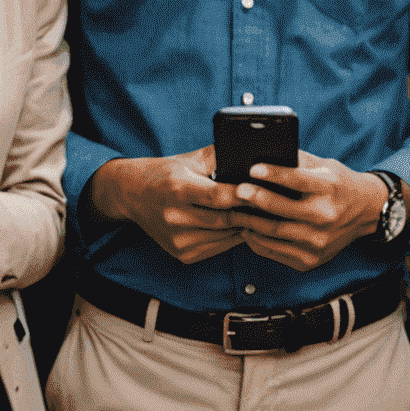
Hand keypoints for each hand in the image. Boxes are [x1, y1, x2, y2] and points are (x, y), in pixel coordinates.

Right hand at [89, 147, 258, 264]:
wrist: (132, 195)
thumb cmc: (166, 173)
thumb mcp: (190, 159)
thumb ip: (219, 157)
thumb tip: (252, 156)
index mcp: (178, 188)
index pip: (218, 196)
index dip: (244, 195)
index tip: (266, 190)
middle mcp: (175, 217)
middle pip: (224, 219)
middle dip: (252, 212)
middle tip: (277, 204)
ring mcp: (178, 240)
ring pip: (224, 236)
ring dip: (247, 227)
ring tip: (268, 215)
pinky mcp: (182, 254)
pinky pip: (217, 246)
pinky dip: (233, 237)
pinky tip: (247, 226)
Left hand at [235, 152, 389, 272]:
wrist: (366, 213)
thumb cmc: (340, 185)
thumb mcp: (326, 166)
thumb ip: (298, 161)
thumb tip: (266, 153)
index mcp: (330, 188)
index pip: (297, 180)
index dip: (273, 174)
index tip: (252, 169)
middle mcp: (325, 217)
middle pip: (282, 210)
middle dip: (256, 199)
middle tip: (237, 191)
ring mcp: (318, 242)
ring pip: (275, 234)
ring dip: (251, 223)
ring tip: (236, 212)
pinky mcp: (311, 260)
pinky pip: (276, 252)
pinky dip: (258, 241)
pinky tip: (248, 230)